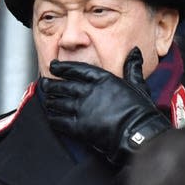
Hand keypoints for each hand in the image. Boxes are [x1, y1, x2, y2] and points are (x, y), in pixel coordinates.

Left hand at [40, 47, 170, 163]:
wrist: (139, 133)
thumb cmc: (140, 110)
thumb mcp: (137, 84)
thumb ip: (132, 67)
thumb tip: (135, 51)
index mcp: (101, 79)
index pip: (75, 69)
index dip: (62, 67)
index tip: (53, 66)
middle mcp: (88, 92)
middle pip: (62, 86)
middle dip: (50, 84)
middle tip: (44, 83)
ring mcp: (82, 109)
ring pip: (58, 102)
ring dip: (50, 100)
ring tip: (47, 99)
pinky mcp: (78, 127)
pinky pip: (59, 120)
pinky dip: (52, 117)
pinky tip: (51, 116)